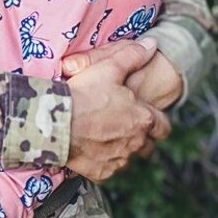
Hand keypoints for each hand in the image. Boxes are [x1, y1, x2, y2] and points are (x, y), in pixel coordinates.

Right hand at [64, 40, 169, 180]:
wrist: (55, 122)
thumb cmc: (83, 94)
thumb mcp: (108, 67)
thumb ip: (133, 56)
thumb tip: (152, 45)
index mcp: (143, 118)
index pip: (163, 126)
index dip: (158, 122)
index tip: (151, 119)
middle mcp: (135, 142)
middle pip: (147, 145)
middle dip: (140, 137)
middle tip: (124, 127)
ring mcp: (119, 160)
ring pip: (128, 157)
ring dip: (121, 149)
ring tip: (103, 137)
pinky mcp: (101, 172)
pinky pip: (107, 169)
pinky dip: (102, 161)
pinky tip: (90, 149)